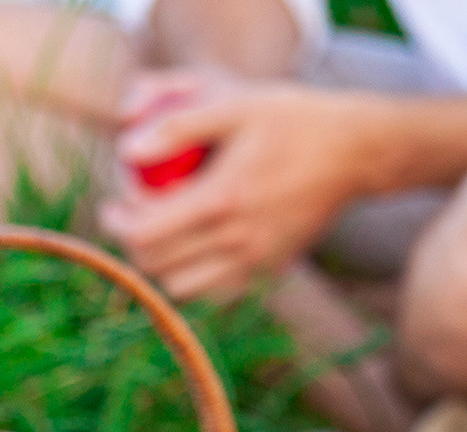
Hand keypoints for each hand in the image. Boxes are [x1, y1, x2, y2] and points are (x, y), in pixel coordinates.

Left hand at [97, 71, 379, 298]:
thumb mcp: (234, 105)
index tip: (113, 204)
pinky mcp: (269, 270)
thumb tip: (127, 149)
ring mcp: (256, 262)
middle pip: (157, 266)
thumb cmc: (292, 120)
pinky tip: (195, 245)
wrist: (354, 153)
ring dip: (163, 264)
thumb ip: (177, 127)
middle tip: (131, 216)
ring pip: (183, 288)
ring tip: (161, 233)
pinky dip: (195, 276)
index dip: (117, 222)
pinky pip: (215, 291)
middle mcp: (237, 241)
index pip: (145, 234)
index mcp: (222, 201)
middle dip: (133, 243)